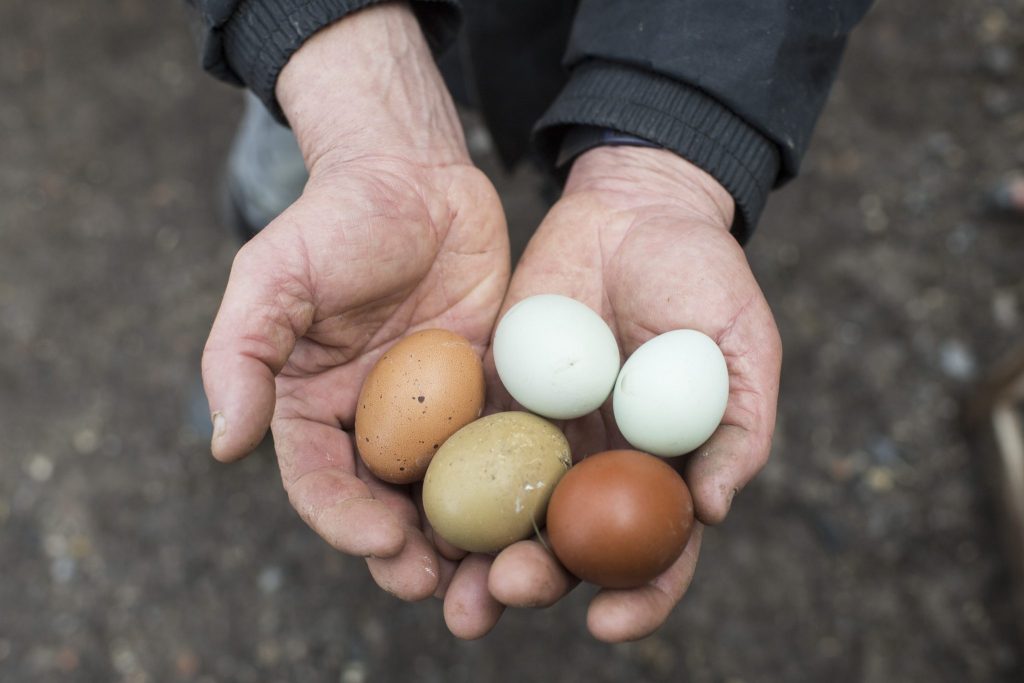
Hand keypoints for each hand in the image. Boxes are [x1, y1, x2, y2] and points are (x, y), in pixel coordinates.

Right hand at [201, 3, 508, 616]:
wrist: (412, 173)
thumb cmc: (332, 220)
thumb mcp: (269, 279)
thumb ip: (241, 358)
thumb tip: (224, 445)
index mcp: (312, 409)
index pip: (322, 483)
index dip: (345, 520)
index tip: (380, 540)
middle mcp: (374, 421)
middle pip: (388, 504)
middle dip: (407, 553)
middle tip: (436, 586)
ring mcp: (436, 411)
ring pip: (449, 492)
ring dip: (466, 540)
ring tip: (491, 575)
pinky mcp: (489, 389)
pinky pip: (503, 445)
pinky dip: (515, 485)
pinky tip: (538, 512)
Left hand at [481, 146, 781, 640]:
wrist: (637, 209)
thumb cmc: (706, 278)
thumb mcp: (743, 345)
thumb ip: (739, 427)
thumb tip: (711, 511)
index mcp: (661, 469)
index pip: (654, 556)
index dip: (638, 598)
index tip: (608, 623)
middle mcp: (598, 465)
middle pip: (566, 546)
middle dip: (535, 581)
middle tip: (505, 589)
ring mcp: (543, 433)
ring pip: (506, 512)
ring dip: (475, 556)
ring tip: (449, 586)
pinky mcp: (496, 394)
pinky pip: (467, 444)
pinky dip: (443, 482)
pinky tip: (417, 506)